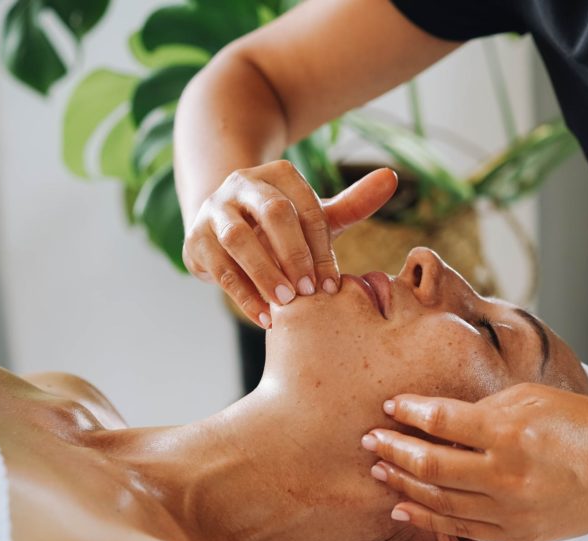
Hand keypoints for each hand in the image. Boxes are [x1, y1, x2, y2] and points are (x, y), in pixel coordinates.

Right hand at [183, 161, 397, 326]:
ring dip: (264, 273)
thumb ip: (354, 202)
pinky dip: (242, 295)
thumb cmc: (282, 225)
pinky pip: (218, 267)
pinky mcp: (196, 239)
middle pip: (272, 213)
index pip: (305, 206)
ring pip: (238, 238)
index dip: (320, 246)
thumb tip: (391, 177)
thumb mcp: (316, 214)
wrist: (224, 226)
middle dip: (294, 254)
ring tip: (286, 304)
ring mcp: (215, 210)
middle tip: (310, 292)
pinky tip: (264, 318)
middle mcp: (243, 185)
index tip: (333, 284)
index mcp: (279, 175)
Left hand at [363, 383, 587, 540]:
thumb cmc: (584, 424)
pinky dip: (427, 517)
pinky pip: (459, 528)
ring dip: (403, 483)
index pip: (442, 421)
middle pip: (430, 464)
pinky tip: (403, 505)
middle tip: (370, 439)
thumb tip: (440, 418)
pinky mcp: (515, 535)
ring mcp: (510, 510)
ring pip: (438, 500)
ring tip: (378, 470)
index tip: (392, 406)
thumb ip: (485, 409)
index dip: (410, 413)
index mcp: (510, 432)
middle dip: (393, 449)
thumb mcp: (535, 397)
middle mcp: (505, 475)